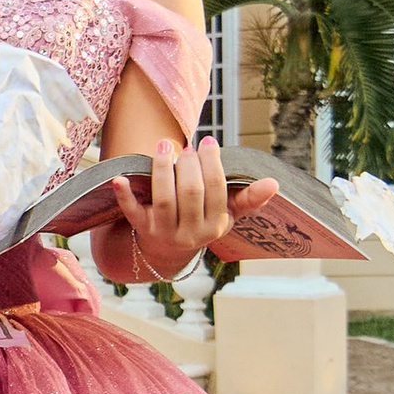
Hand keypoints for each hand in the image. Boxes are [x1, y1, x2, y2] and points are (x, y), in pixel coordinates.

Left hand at [90, 136, 269, 284]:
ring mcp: (164, 232)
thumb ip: (248, 198)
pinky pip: (132, 212)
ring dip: (163, 169)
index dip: (212, 164)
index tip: (208, 143)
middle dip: (189, 164)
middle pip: (191, 193)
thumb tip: (274, 183)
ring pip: (164, 199)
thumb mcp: (226, 214)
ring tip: (164, 145)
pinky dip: (125, 195)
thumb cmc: (201, 221)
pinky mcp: (141, 229)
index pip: (216, 191)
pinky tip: (119, 179)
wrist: (166, 251)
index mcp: (215, 226)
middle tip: (187, 146)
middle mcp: (191, 233)